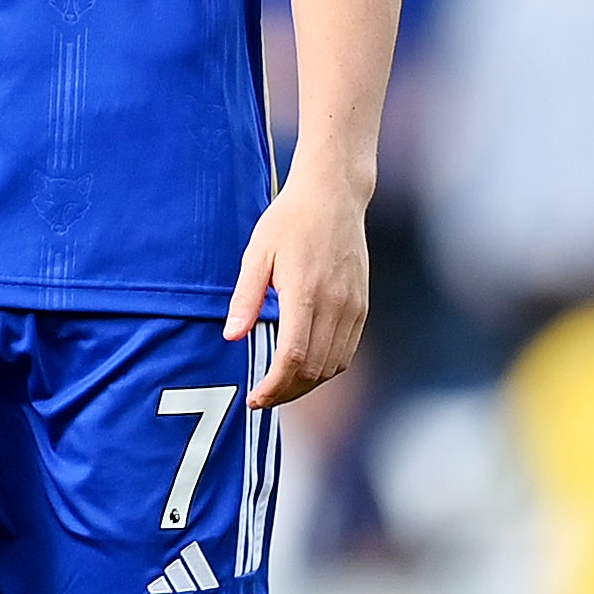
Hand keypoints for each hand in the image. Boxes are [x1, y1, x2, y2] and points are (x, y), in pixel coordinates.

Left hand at [225, 165, 371, 408]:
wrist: (334, 196)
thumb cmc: (290, 220)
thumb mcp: (257, 253)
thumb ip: (246, 298)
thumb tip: (232, 336)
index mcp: (305, 292)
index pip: (293, 357)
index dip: (273, 386)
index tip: (254, 397)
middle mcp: (335, 304)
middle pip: (314, 370)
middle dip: (286, 393)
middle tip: (261, 398)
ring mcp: (353, 307)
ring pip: (333, 366)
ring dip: (306, 385)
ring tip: (280, 386)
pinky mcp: (362, 306)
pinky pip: (346, 352)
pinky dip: (326, 369)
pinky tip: (304, 368)